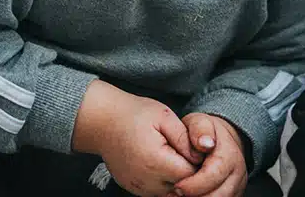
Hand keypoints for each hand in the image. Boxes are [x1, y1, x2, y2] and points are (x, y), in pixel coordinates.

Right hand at [73, 82, 201, 196]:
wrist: (103, 122)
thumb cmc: (134, 114)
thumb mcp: (164, 116)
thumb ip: (184, 137)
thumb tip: (202, 153)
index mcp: (155, 161)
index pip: (190, 173)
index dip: (198, 160)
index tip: (195, 145)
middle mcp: (145, 180)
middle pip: (182, 186)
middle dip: (189, 170)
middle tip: (186, 149)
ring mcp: (138, 187)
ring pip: (170, 192)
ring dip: (177, 178)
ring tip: (174, 154)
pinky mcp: (133, 189)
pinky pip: (157, 192)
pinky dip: (164, 181)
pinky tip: (163, 162)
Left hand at [174, 113, 248, 196]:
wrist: (220, 141)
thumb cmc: (205, 133)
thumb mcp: (199, 122)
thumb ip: (199, 129)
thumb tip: (204, 143)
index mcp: (229, 155)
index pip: (214, 175)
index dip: (194, 185)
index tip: (177, 187)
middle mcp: (237, 173)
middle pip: (219, 195)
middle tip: (174, 195)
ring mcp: (237, 186)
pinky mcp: (233, 195)